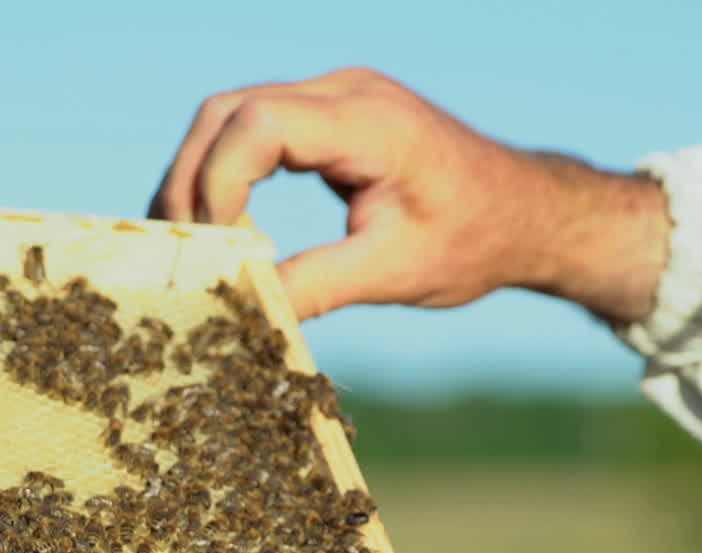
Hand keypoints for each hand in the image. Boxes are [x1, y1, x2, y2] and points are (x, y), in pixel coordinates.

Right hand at [148, 67, 668, 323]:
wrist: (523, 214)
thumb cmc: (474, 240)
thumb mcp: (395, 273)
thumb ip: (319, 284)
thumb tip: (247, 309)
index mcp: (368, 121)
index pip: (258, 125)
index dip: (219, 183)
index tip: (216, 250)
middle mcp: (344, 93)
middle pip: (228, 112)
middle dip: (191, 179)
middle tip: (178, 251)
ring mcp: (336, 99)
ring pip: (232, 117)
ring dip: (200, 176)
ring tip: (190, 245)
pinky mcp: (331, 120)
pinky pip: (256, 131)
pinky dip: (227, 174)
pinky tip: (221, 226)